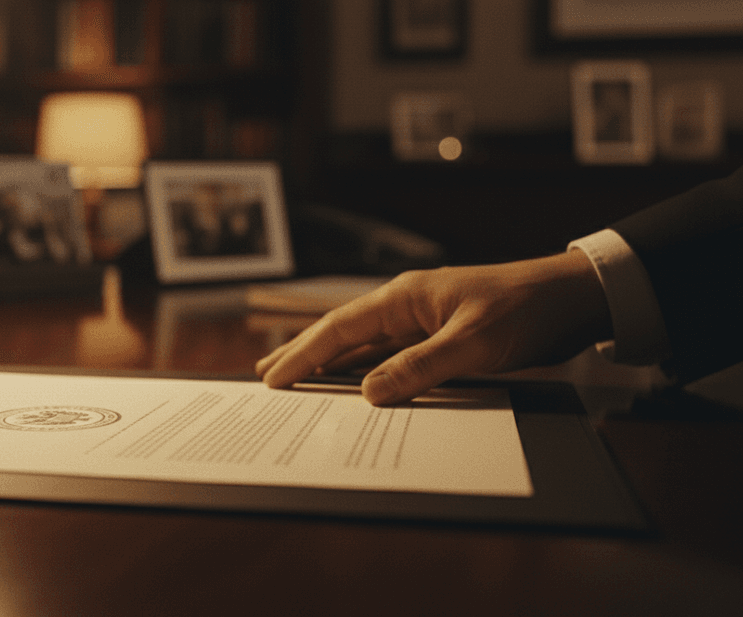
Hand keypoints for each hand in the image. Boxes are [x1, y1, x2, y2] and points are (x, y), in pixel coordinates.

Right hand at [255, 250, 611, 405]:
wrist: (572, 299)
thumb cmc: (525, 310)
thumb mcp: (473, 344)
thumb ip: (420, 368)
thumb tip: (370, 393)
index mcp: (403, 297)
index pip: (340, 328)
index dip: (303, 353)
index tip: (273, 376)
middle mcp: (405, 306)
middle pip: (341, 333)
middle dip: (303, 353)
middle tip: (266, 373)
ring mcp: (420, 321)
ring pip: (363, 346)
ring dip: (330, 363)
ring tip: (296, 376)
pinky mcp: (439, 337)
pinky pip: (391, 356)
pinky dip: (366, 371)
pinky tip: (355, 384)